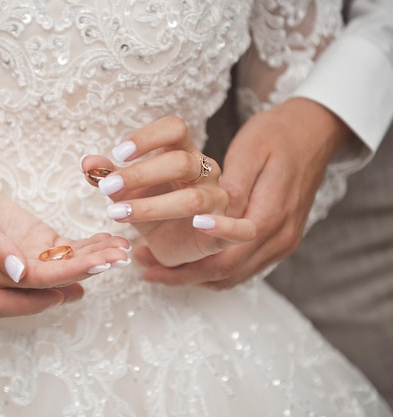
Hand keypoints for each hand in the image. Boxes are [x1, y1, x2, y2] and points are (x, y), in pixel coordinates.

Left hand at [82, 116, 255, 266]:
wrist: (172, 245)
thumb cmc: (152, 211)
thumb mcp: (126, 193)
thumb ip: (109, 176)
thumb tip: (88, 163)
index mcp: (182, 153)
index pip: (175, 129)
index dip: (148, 137)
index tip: (118, 153)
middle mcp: (204, 173)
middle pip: (181, 162)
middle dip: (141, 174)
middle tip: (107, 188)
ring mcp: (219, 201)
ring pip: (194, 199)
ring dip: (153, 207)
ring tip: (119, 213)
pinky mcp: (228, 233)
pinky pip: (239, 228)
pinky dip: (223, 226)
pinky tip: (199, 223)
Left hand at [138, 98, 354, 288]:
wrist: (315, 132)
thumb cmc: (277, 134)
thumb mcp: (251, 150)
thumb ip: (234, 184)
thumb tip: (213, 210)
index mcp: (272, 214)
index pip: (229, 251)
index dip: (193, 261)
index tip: (155, 261)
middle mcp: (279, 237)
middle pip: (226, 272)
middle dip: (183, 275)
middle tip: (146, 269)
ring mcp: (281, 243)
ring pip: (232, 275)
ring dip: (193, 277)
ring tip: (155, 270)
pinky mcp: (278, 242)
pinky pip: (241, 268)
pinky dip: (211, 271)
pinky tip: (185, 264)